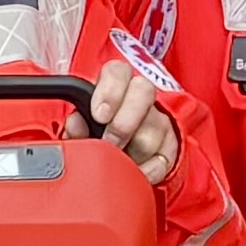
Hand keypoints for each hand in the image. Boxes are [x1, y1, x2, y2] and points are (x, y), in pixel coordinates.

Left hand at [83, 58, 179, 182]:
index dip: (109, 91)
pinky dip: (147, 171)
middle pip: (143, 91)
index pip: (117, 71)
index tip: (99, 115)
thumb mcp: (83, 129)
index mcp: (116, 85)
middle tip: (109, 143)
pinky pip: (163, 158)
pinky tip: (134, 174)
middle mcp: (141, 96)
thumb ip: (77, 126)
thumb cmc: (99, 135)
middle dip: (123, 122)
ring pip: (152, 129)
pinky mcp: (170, 145)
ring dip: (132, 152)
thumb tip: (75, 124)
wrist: (126, 158)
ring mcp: (159, 119)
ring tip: (117, 163)